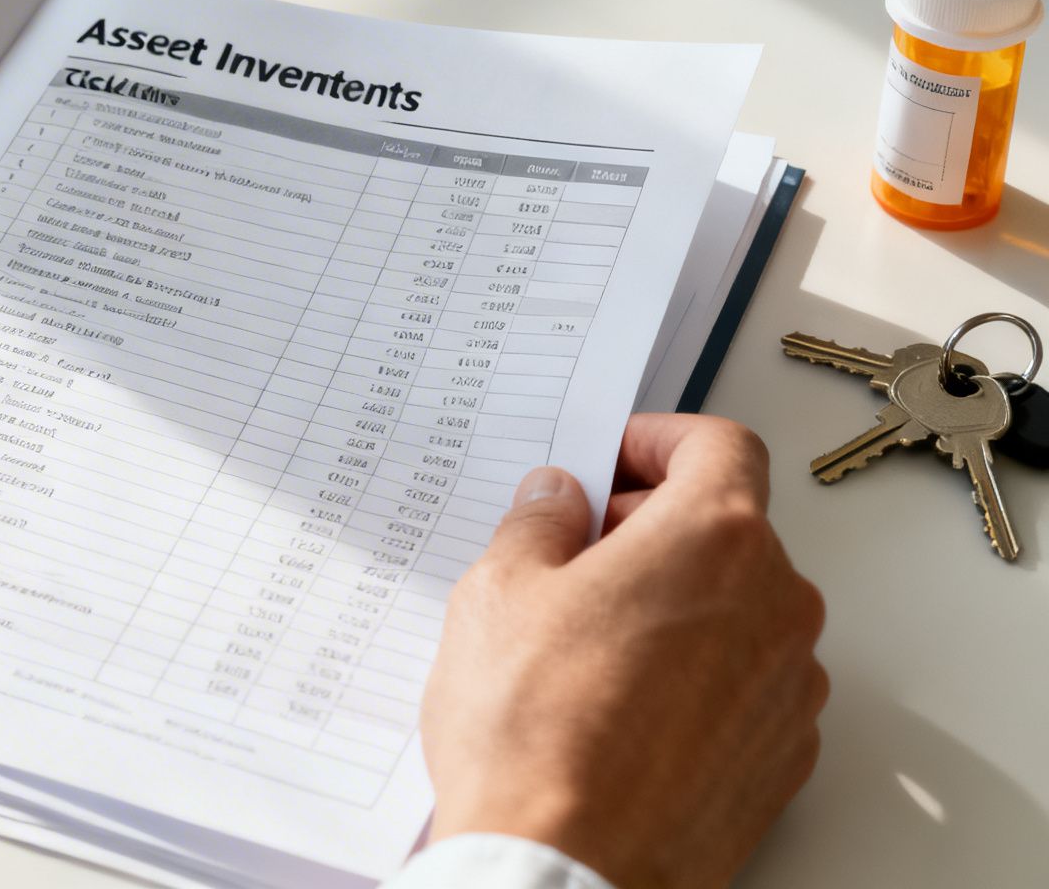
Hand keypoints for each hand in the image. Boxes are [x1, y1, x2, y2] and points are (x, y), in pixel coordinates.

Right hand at [419, 414, 826, 888]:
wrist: (568, 868)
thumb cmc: (535, 734)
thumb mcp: (496, 593)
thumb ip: (538, 525)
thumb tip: (558, 502)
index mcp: (713, 538)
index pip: (718, 445)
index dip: (659, 440)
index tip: (616, 457)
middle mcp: (775, 604)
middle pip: (728, 528)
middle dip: (652, 527)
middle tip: (574, 553)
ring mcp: (790, 687)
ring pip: (738, 610)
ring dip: (676, 604)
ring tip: (586, 642)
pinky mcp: (783, 757)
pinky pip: (744, 685)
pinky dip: (695, 676)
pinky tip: (620, 705)